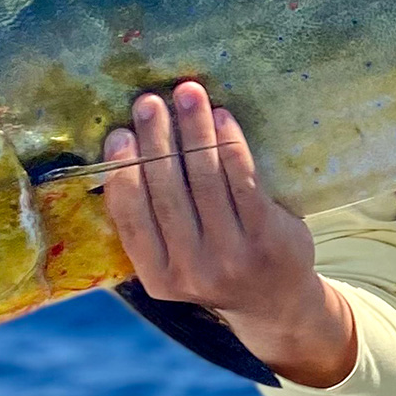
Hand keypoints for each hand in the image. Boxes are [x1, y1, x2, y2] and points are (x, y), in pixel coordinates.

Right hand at [101, 81, 355, 386]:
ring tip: (188, 93)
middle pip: (167, 192)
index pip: (132, 218)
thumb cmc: (217, 267)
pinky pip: (243, 180)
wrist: (278, 301)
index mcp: (157, 277)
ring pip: (205, 179)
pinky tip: (222, 117)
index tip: (118, 133)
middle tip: (149, 100)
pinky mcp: (266, 236)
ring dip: (194, 130)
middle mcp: (191, 270)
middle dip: (157, 139)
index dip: (123, 172)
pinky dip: (230, 144)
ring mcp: (231, 255)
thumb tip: (119, 156)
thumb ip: (150, 225)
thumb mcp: (174, 264)